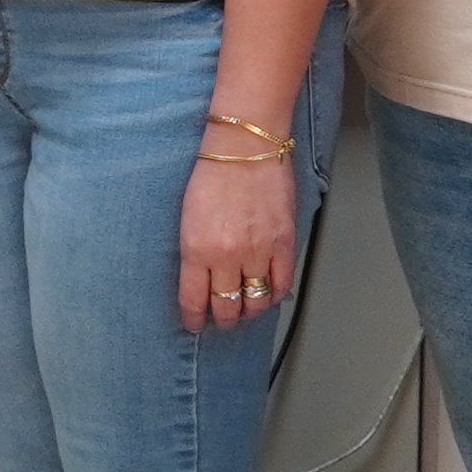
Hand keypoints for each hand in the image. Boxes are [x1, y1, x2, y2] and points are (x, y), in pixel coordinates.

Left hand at [172, 139, 303, 334]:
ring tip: (245, 312)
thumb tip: (202, 280)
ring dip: (250, 312)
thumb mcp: (188, 218)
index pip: (194, 300)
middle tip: (222, 320)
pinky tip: (268, 296)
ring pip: (256, 301)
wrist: (246, 147)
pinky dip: (275, 296)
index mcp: (197, 249)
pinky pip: (282, 284)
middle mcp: (227, 256)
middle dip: (223, 319)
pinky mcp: (284, 243)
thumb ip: (195, 252)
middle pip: (227, 306)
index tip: (194, 323)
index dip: (195, 318)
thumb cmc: (213, 175)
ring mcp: (259, 251)